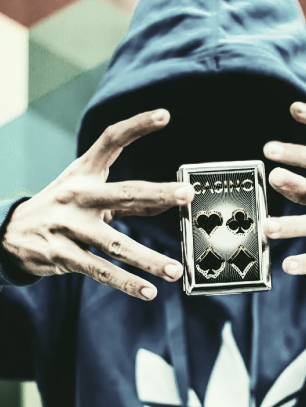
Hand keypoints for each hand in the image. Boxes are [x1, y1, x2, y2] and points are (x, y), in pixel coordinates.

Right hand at [1, 109, 194, 299]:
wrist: (10, 232)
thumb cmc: (61, 207)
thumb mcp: (87, 192)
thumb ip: (127, 199)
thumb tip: (168, 203)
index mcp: (84, 173)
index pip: (110, 140)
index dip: (137, 125)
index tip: (165, 115)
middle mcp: (78, 195)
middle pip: (123, 193)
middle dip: (157, 194)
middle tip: (187, 195)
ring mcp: (69, 226)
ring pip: (116, 244)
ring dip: (148, 259)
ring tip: (174, 270)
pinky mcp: (64, 256)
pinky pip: (100, 271)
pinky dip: (126, 282)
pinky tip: (148, 291)